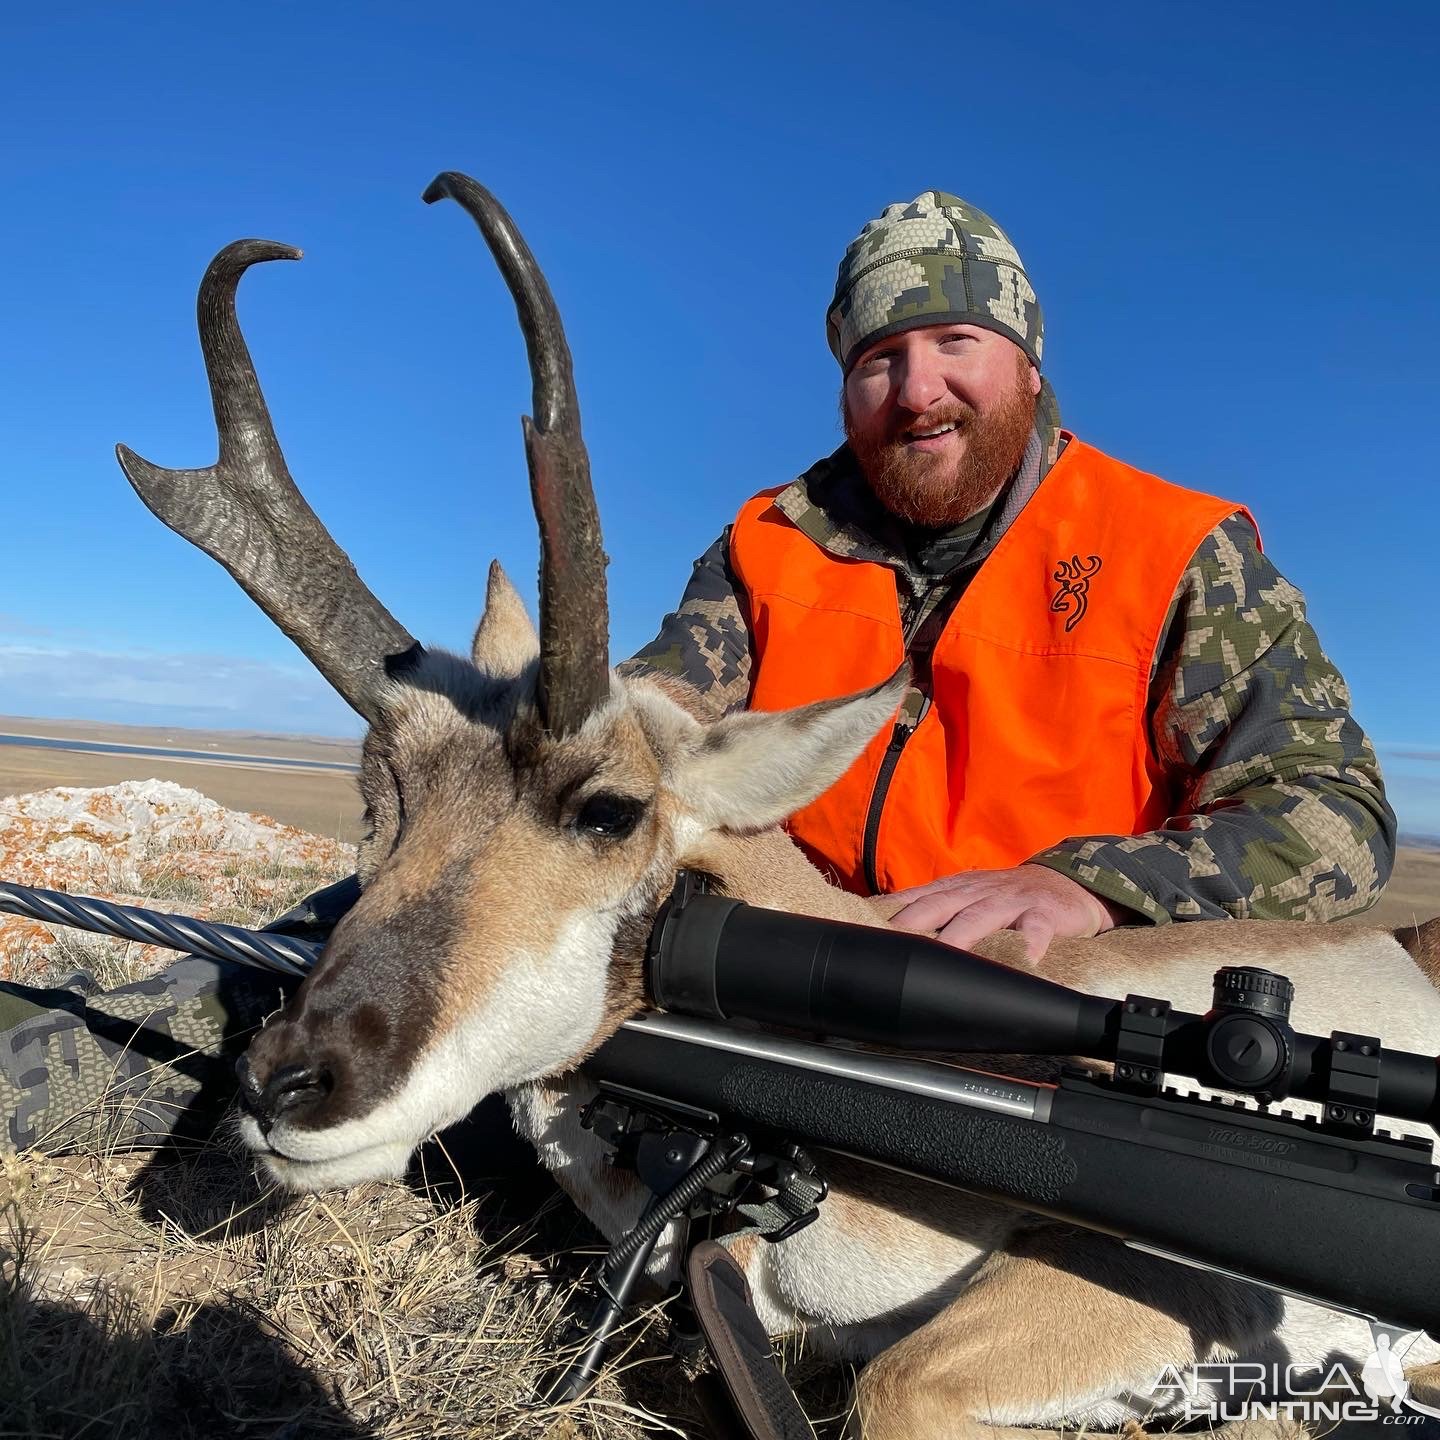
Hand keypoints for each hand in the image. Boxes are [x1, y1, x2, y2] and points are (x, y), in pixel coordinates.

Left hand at [886, 864, 1123, 964]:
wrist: (1065, 883)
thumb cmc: (1005, 897)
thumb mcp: (965, 896)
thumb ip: (931, 910)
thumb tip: (885, 931)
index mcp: (953, 889)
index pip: (914, 898)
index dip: (889, 913)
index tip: (863, 930)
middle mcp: (975, 892)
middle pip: (938, 906)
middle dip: (912, 922)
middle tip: (890, 946)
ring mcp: (1009, 901)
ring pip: (980, 917)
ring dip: (961, 936)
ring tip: (946, 957)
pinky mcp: (1044, 912)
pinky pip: (1036, 929)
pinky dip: (1030, 943)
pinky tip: (1025, 959)